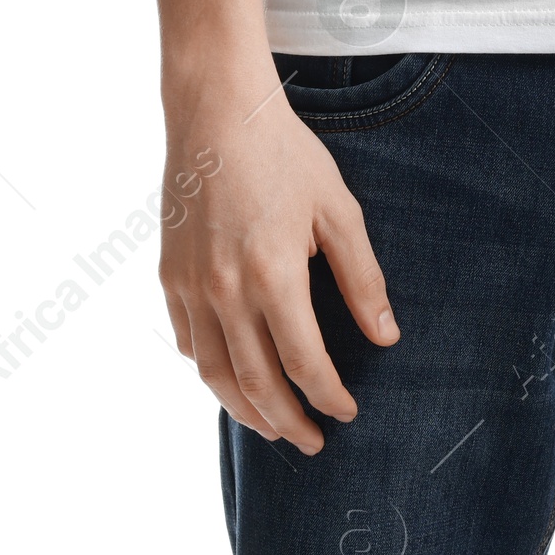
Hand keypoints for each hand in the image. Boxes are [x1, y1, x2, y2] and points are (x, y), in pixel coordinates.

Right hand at [159, 64, 397, 454]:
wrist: (217, 113)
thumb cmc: (285, 155)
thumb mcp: (339, 210)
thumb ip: (362, 278)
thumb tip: (386, 336)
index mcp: (272, 276)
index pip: (304, 364)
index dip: (328, 396)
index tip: (348, 412)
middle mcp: (224, 292)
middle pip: (256, 384)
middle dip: (288, 422)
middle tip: (314, 442)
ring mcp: (190, 287)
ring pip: (214, 375)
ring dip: (246, 411)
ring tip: (274, 426)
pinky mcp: (168, 277)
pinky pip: (188, 343)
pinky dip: (210, 372)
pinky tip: (232, 378)